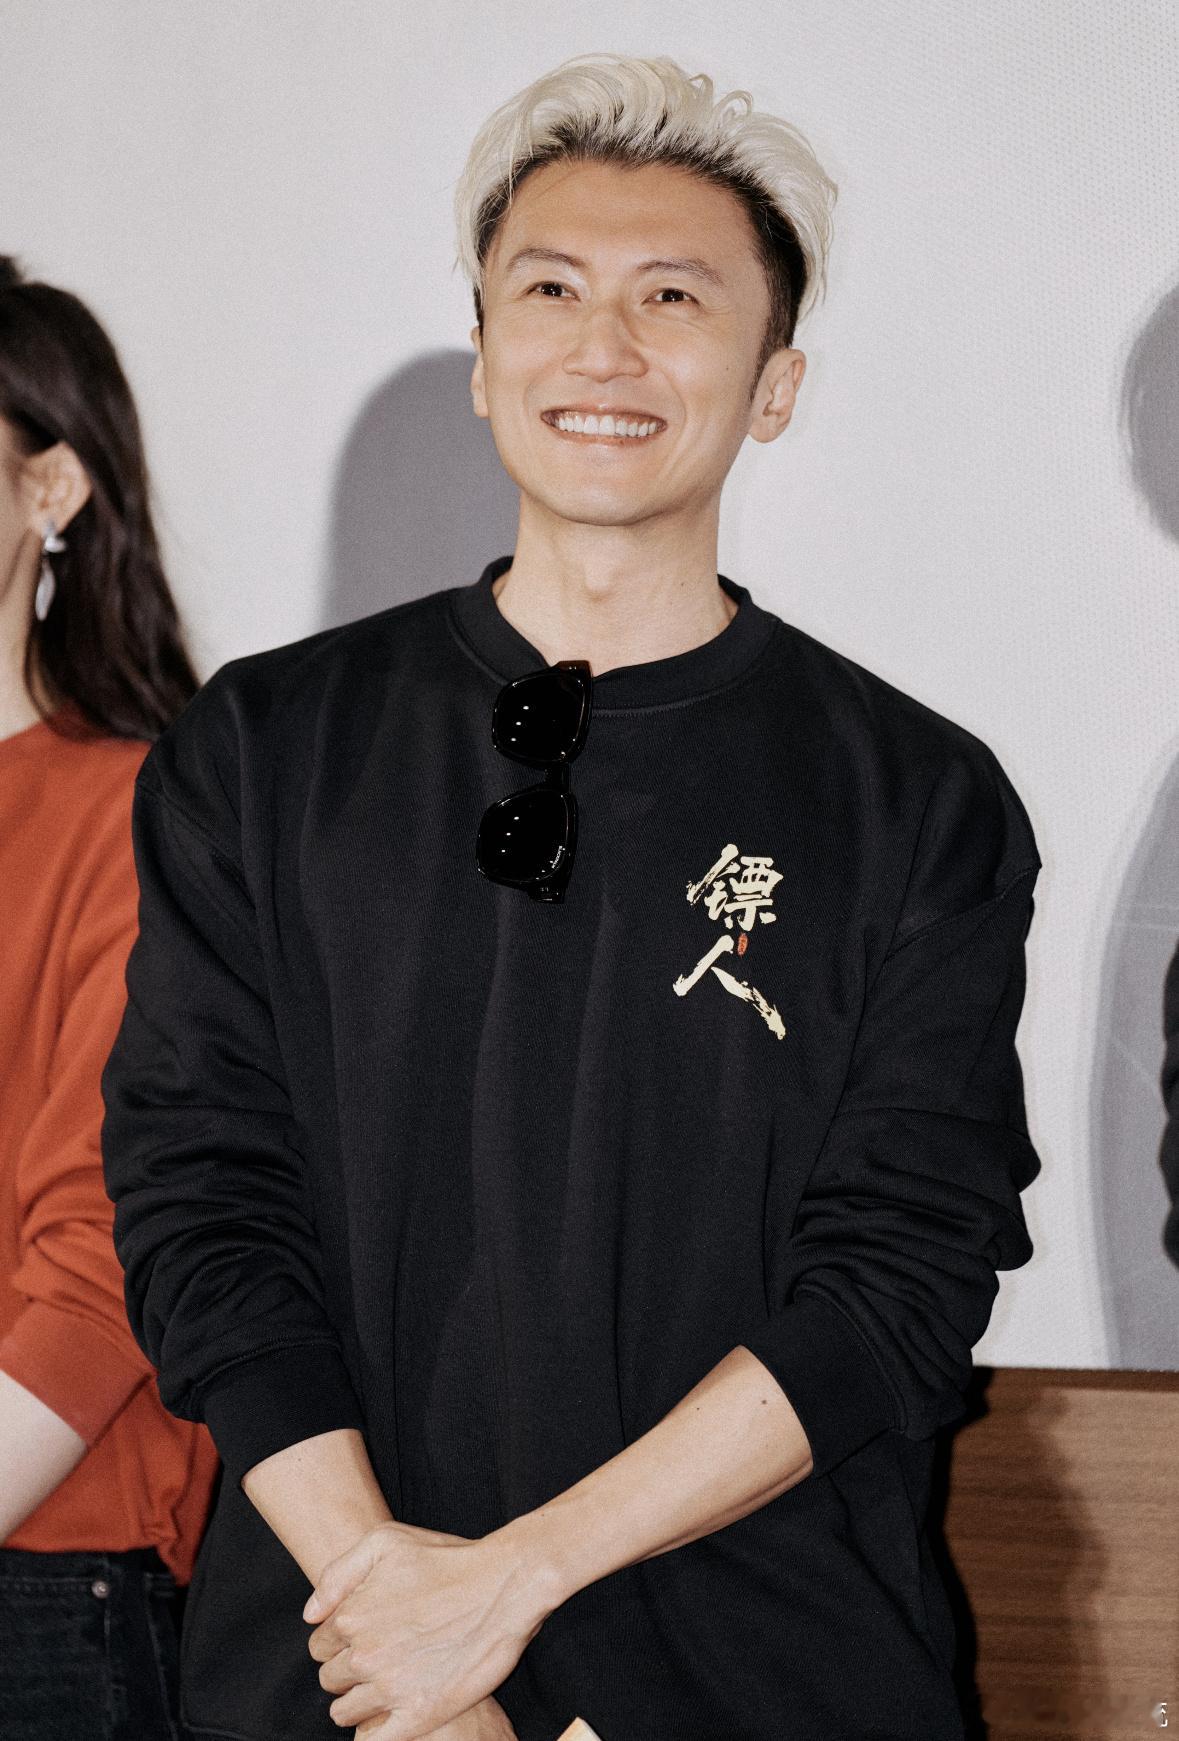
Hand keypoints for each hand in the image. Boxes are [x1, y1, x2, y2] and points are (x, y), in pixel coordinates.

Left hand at [304, 1519, 555, 1736]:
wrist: (505, 1585)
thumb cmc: (448, 1560)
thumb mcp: (386, 1541)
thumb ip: (338, 1574)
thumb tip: (310, 1614)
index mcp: (351, 1616)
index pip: (319, 1645)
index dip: (340, 1641)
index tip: (365, 1636)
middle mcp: (363, 1655)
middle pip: (330, 1678)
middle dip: (349, 1670)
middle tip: (382, 1658)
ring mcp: (389, 1688)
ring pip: (345, 1712)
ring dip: (360, 1701)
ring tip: (390, 1684)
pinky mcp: (417, 1715)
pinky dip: (376, 1732)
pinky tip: (394, 1714)